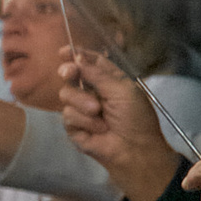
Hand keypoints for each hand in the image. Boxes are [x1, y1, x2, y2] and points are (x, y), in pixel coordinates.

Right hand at [60, 46, 178, 200]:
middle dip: (69, 72)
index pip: (90, 63)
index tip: (65, 51)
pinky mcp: (73, 126)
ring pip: (66, 95)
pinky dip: (83, 121)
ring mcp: (81, 109)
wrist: (134, 149)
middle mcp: (93, 92)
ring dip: (83, 103)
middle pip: (72, 75)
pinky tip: (97, 129)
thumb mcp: (122, 90)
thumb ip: (98, 74)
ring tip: (99, 113)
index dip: (77, 55)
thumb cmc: (136, 117)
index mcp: (109, 81)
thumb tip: (77, 58)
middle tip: (69, 73)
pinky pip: (67, 115)